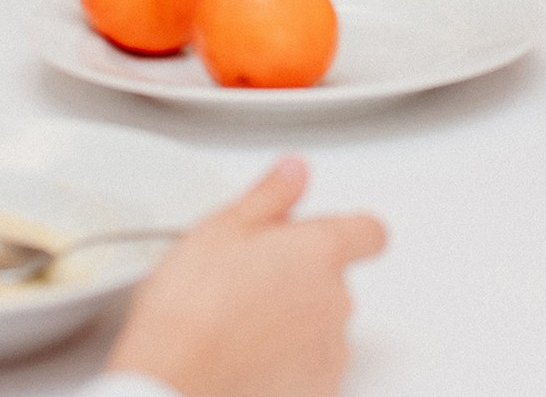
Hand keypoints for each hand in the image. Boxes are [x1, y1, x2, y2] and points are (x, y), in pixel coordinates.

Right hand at [107, 157, 386, 396]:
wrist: (178, 382)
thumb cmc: (192, 311)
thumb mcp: (221, 229)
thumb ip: (270, 195)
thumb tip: (295, 170)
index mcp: (318, 252)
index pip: (368, 232)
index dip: (351, 232)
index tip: (327, 235)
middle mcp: (336, 301)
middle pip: (334, 282)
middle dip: (300, 281)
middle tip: (249, 284)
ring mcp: (330, 353)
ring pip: (322, 328)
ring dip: (294, 325)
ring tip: (240, 328)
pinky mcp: (320, 392)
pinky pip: (312, 371)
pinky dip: (289, 367)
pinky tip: (248, 361)